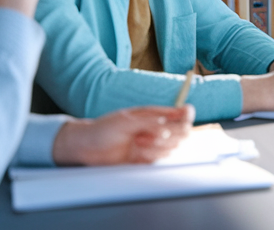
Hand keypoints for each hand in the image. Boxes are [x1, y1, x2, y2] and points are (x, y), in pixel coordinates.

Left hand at [52, 106, 193, 165]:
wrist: (86, 149)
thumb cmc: (103, 129)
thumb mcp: (126, 121)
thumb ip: (149, 123)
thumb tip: (168, 126)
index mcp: (153, 114)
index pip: (181, 113)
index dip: (187, 115)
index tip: (185, 117)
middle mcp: (156, 129)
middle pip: (182, 132)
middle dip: (170, 135)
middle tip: (151, 135)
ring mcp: (152, 145)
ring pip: (172, 147)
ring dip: (157, 147)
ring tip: (138, 143)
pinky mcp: (146, 159)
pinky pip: (159, 160)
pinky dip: (151, 157)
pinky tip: (137, 154)